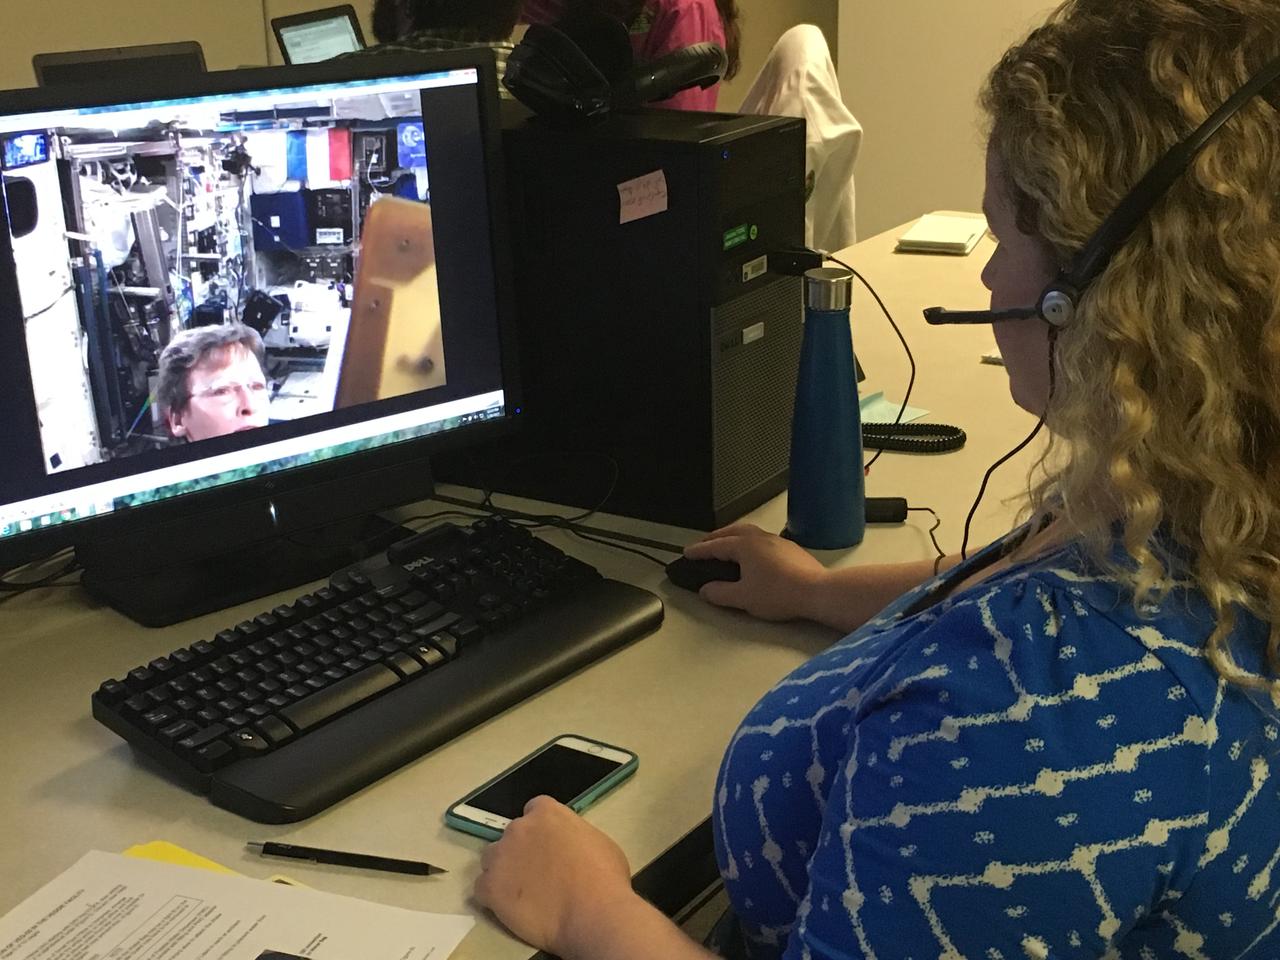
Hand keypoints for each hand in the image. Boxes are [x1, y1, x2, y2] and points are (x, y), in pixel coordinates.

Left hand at [474, 796, 637, 957]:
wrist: (592, 912)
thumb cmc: (604, 878)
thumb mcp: (596, 842)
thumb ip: (574, 837)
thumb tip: (569, 848)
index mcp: (547, 813)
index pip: (534, 810)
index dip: (541, 829)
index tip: (548, 845)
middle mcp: (519, 828)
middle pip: (512, 835)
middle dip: (521, 850)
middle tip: (538, 873)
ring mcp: (501, 856)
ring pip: (492, 859)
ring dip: (503, 870)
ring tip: (521, 892)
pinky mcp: (490, 886)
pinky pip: (482, 888)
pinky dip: (493, 896)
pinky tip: (510, 907)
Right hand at [683, 523, 827, 621]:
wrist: (816, 591)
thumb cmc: (779, 593)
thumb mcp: (743, 598)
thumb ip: (720, 593)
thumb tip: (706, 590)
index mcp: (744, 546)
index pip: (715, 546)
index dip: (699, 550)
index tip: (688, 553)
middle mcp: (760, 538)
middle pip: (732, 531)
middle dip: (715, 537)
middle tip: (704, 544)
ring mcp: (777, 541)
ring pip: (749, 532)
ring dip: (733, 536)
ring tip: (726, 545)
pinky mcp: (790, 549)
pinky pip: (763, 539)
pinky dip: (749, 541)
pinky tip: (753, 553)